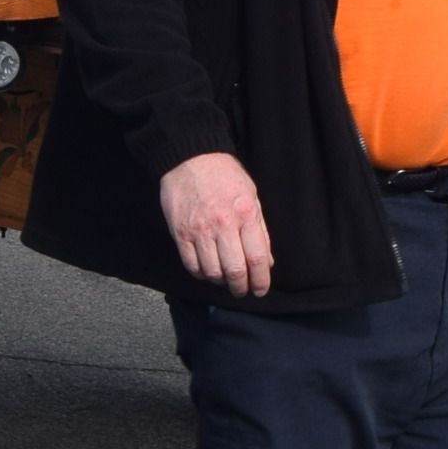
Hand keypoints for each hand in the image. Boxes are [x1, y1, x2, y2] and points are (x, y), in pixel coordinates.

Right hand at [160, 150, 270, 297]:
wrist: (189, 158)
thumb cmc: (224, 175)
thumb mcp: (251, 196)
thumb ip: (260, 230)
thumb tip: (267, 261)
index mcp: (245, 214)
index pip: (257, 258)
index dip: (260, 281)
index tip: (260, 289)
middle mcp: (223, 224)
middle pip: (234, 270)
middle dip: (241, 287)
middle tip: (243, 290)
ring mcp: (199, 230)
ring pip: (212, 271)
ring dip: (221, 282)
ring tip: (225, 279)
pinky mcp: (180, 233)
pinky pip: (191, 265)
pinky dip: (201, 274)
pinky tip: (207, 270)